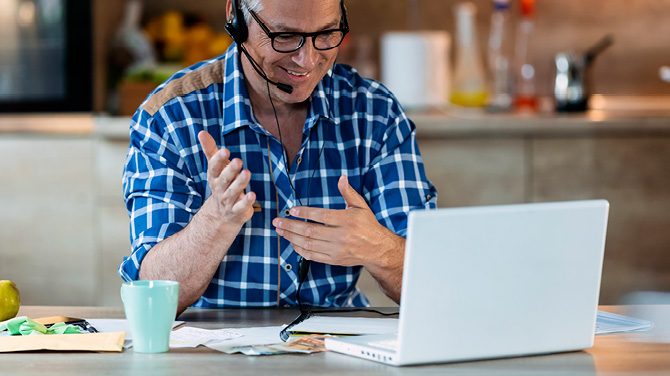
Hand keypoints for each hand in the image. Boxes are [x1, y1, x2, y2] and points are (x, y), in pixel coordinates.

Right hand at [198, 131, 255, 228]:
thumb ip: (211, 151)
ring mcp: (228, 201)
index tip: (225, 150)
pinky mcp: (237, 210)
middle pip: (224, 179)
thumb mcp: (216, 168)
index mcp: (214, 177)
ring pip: (233, 192)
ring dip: (240, 183)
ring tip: (247, 172)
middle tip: (238, 161)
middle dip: (230, 170)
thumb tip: (201, 132)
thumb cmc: (222, 184)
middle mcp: (220, 188)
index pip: (214, 167)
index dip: (219, 159)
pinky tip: (252, 195)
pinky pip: (241, 206)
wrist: (221, 215)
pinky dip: (246, 201)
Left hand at [272, 175, 403, 270]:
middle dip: (291, 226)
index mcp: (347, 221)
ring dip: (291, 237)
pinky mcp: (333, 260)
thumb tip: (341, 177)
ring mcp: (336, 250)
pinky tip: (291, 242)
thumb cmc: (368, 225)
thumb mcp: (361, 206)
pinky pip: (312, 256)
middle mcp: (341, 237)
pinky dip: (299, 249)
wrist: (377, 249)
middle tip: (277, 221)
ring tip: (280, 230)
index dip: (305, 213)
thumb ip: (348, 192)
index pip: (322, 216)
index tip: (291, 210)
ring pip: (308, 245)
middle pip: (310, 232)